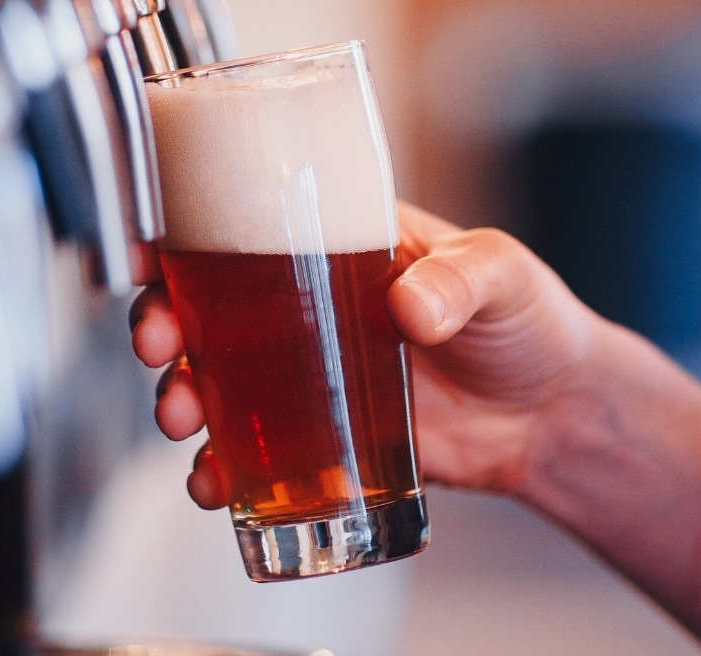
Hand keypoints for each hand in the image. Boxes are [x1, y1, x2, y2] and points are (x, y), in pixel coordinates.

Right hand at [130, 201, 601, 506]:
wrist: (551, 414)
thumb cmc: (526, 319)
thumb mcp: (499, 274)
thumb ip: (459, 281)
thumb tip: (408, 306)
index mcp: (343, 241)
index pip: (250, 220)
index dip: (186, 231)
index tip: (149, 246)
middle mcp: (311, 301)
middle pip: (210, 303)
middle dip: (163, 320)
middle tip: (158, 342)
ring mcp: (310, 370)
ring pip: (216, 376)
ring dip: (179, 392)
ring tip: (179, 416)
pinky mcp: (323, 432)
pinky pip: (253, 449)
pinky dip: (219, 466)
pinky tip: (212, 481)